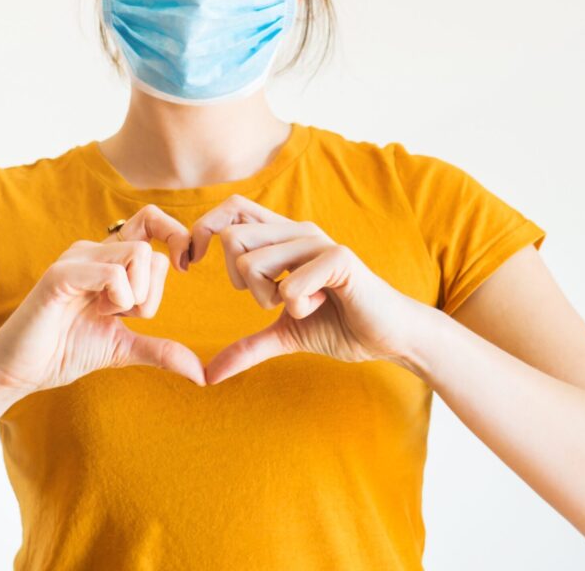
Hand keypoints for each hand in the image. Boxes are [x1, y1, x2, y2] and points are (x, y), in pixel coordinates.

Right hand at [0, 205, 204, 396]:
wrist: (20, 371)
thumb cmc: (65, 351)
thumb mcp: (123, 349)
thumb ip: (160, 350)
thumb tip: (201, 372)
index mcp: (108, 259)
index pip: (151, 220)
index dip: (175, 235)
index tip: (185, 266)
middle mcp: (92, 250)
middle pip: (151, 248)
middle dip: (151, 292)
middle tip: (125, 314)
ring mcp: (76, 258)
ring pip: (137, 254)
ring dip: (135, 296)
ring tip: (106, 313)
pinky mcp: (61, 274)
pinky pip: (112, 273)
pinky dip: (117, 298)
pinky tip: (97, 313)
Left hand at [189, 194, 434, 384]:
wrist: (390, 335)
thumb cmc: (340, 325)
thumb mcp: (285, 334)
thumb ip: (248, 346)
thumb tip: (208, 375)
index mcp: (282, 237)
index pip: (231, 209)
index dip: (204, 229)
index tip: (194, 266)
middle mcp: (297, 230)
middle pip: (232, 239)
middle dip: (239, 282)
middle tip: (271, 298)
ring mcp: (317, 241)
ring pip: (253, 262)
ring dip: (270, 297)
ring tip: (302, 304)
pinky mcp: (339, 258)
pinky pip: (290, 284)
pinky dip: (299, 306)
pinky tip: (321, 305)